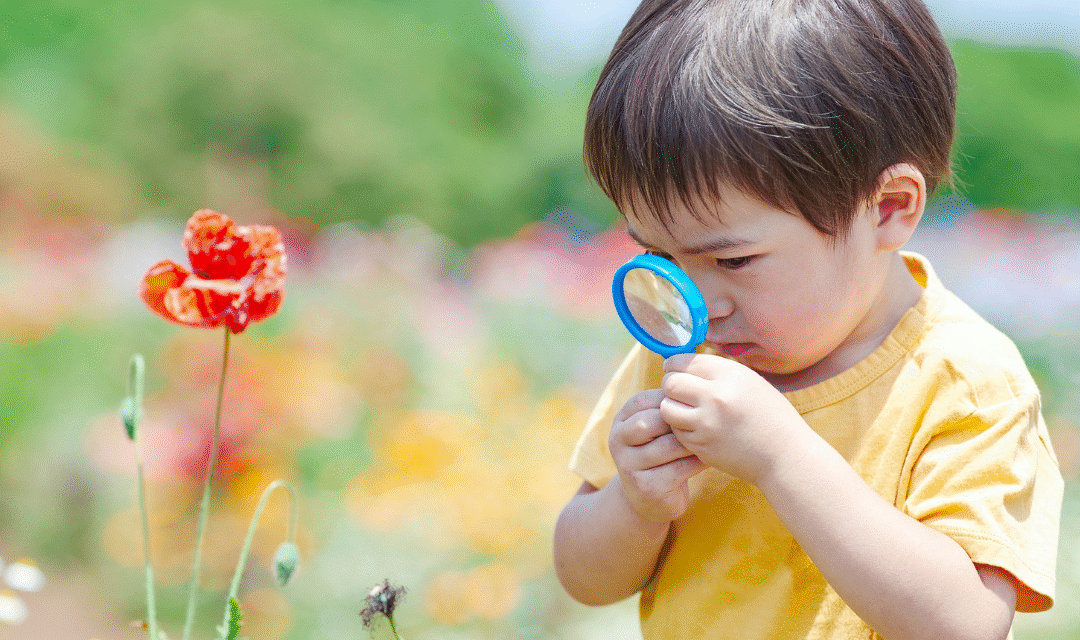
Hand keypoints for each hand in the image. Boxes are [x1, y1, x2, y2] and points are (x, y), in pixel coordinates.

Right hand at [610, 389, 707, 522]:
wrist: (649, 499)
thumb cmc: (661, 453)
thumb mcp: (656, 428)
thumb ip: (666, 407)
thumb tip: (692, 374)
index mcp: (620, 421)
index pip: (644, 400)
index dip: (672, 400)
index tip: (693, 405)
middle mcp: (618, 441)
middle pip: (652, 421)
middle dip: (680, 422)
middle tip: (704, 423)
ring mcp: (629, 466)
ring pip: (669, 445)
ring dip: (693, 442)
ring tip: (710, 440)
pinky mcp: (646, 488)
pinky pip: (679, 468)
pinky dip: (698, 462)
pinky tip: (708, 458)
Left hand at [660, 353, 807, 484]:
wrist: (785, 456)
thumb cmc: (770, 417)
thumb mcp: (750, 382)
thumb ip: (718, 372)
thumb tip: (685, 364)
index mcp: (731, 375)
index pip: (685, 361)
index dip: (674, 365)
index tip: (674, 370)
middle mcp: (716, 396)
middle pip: (670, 382)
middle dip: (670, 385)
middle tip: (677, 391)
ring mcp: (707, 423)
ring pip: (666, 407)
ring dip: (671, 407)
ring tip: (685, 409)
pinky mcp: (701, 445)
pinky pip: (676, 431)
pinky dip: (680, 428)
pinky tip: (696, 428)